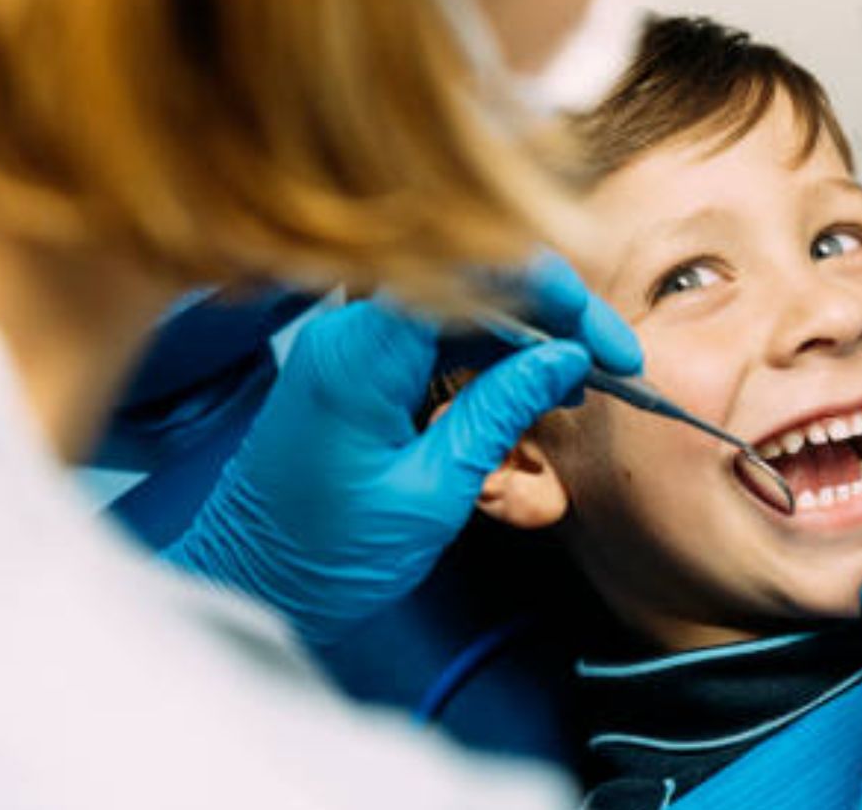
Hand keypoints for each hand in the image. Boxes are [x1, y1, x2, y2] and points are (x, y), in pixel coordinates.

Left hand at [164, 253, 640, 643]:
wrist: (247, 588)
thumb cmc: (324, 559)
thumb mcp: (432, 492)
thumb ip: (500, 413)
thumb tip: (568, 359)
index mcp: (360, 352)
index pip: (476, 273)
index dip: (559, 297)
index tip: (610, 348)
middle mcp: (350, 328)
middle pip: (474, 276)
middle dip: (555, 310)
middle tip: (613, 364)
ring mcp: (351, 341)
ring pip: (463, 300)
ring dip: (531, 330)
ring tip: (583, 381)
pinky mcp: (358, 363)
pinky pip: (439, 330)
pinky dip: (494, 350)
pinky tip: (534, 384)